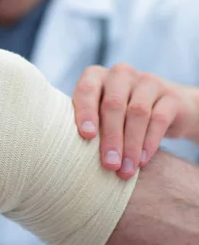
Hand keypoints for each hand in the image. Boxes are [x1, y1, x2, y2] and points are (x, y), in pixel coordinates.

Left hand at [72, 63, 197, 179]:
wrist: (166, 109)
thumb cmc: (119, 117)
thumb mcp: (101, 116)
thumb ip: (88, 127)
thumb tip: (74, 157)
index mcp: (96, 76)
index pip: (87, 89)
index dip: (85, 112)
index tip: (86, 136)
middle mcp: (120, 74)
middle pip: (113, 104)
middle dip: (111, 137)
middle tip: (109, 165)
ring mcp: (147, 81)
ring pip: (137, 112)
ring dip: (131, 145)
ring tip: (126, 170)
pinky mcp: (170, 96)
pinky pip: (159, 119)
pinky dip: (149, 142)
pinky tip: (142, 160)